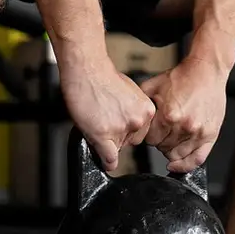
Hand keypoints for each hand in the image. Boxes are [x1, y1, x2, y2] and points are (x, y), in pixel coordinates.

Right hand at [60, 58, 154, 172]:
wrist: (87, 71)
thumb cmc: (104, 78)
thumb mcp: (131, 94)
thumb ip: (134, 112)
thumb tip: (131, 125)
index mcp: (147, 110)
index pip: (142, 132)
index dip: (129, 130)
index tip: (121, 126)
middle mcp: (137, 121)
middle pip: (132, 141)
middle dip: (120, 136)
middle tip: (106, 121)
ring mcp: (121, 129)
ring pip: (118, 148)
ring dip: (108, 141)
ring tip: (98, 122)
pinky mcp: (104, 135)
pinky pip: (109, 158)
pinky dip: (106, 161)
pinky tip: (104, 160)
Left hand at [139, 57, 228, 173]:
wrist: (206, 70)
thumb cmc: (182, 77)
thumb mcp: (153, 85)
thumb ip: (140, 104)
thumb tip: (130, 117)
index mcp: (168, 115)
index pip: (150, 140)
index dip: (149, 135)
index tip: (153, 129)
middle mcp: (184, 126)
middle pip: (163, 148)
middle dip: (160, 141)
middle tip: (164, 130)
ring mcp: (198, 132)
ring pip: (177, 155)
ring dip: (171, 150)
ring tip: (172, 138)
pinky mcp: (210, 135)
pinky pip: (198, 159)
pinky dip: (186, 165)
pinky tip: (178, 164)